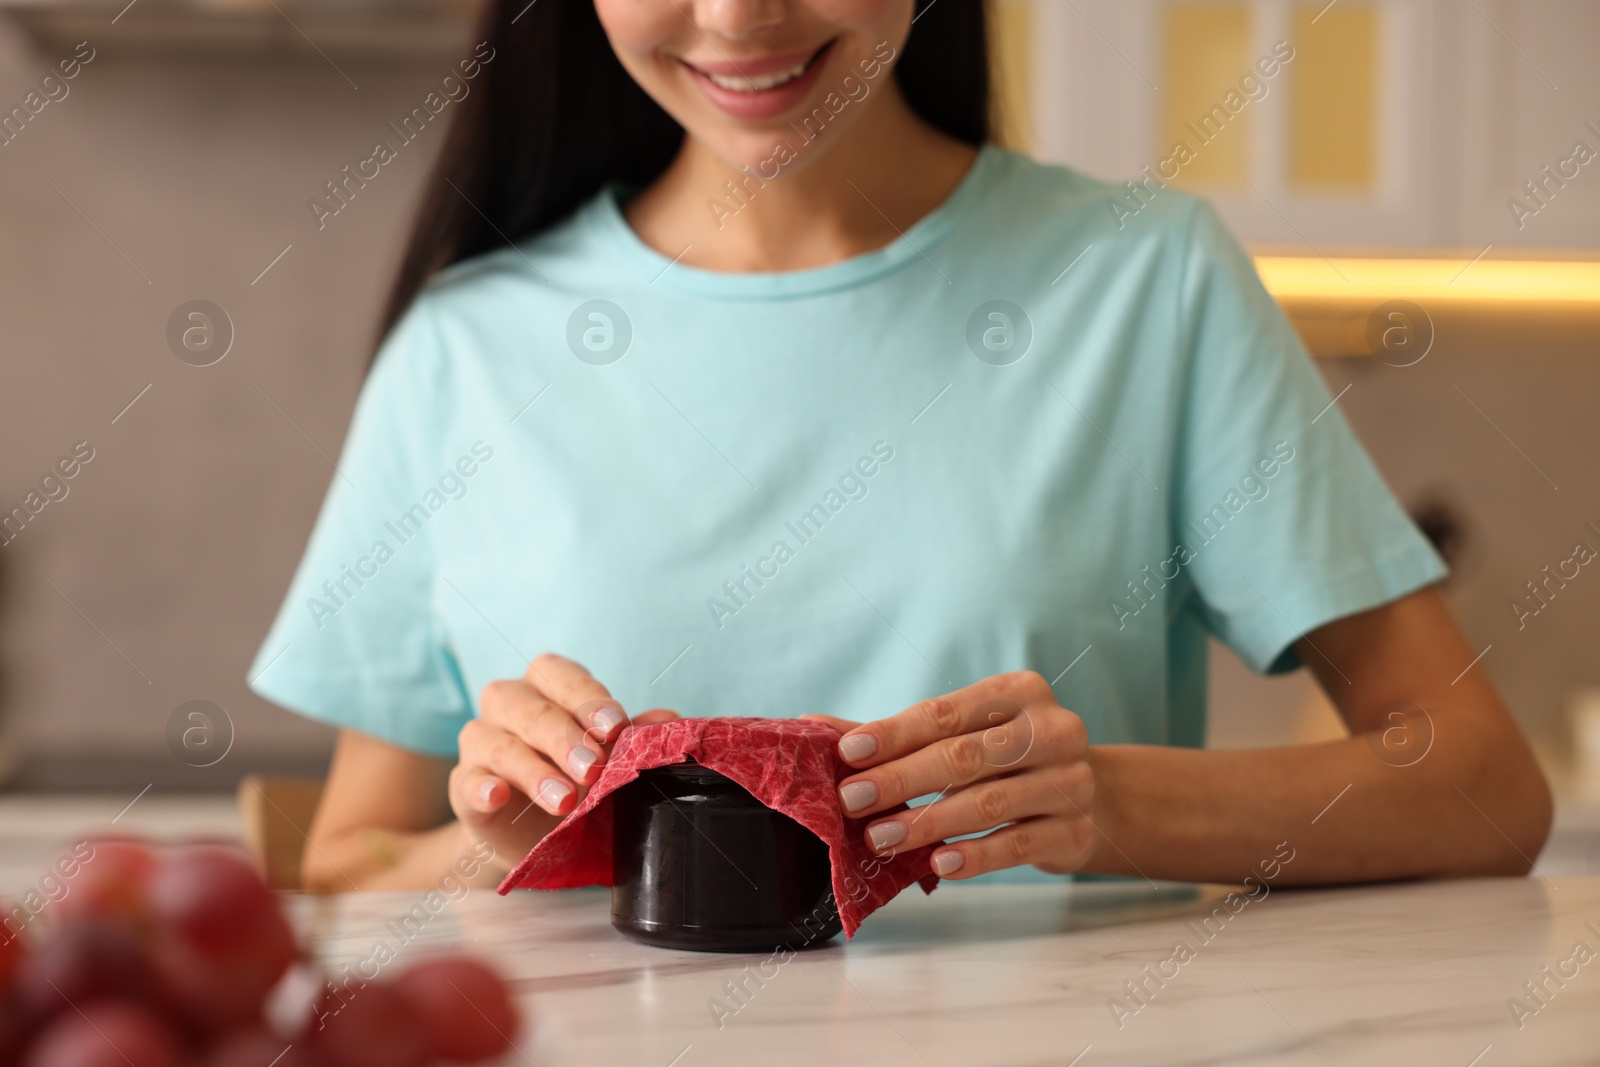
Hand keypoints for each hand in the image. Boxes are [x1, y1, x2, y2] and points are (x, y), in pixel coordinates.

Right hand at [450, 653, 678, 866]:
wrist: (538, 833)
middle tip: (594, 768)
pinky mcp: (463, 783)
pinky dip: (482, 787)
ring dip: (534, 771)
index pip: (563, 676)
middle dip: (565, 738)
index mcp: (548, 684)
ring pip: (499, 743)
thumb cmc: (578, 778)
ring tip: (564, 801)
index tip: (615, 728)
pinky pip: (467, 780)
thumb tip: (670, 722)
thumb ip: (636, 738)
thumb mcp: (612, 758)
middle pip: (532, 709)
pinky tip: (498, 796)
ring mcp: (480, 741)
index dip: (588, 700)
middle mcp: (509, 703)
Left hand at [803, 671, 1096, 879]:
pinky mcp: (1074, 831)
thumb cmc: (1006, 758)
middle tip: (852, 801)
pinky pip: (1017, 845)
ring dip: (928, 822)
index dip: (894, 733)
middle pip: (965, 756)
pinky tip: (938, 864)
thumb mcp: (962, 734)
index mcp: (1019, 692)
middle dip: (901, 780)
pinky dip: (974, 856)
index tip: (848, 753)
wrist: (1088, 796)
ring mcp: (1070, 781)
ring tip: (880, 838)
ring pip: (989, 802)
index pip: (946, 713)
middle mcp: (1053, 730)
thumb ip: (894, 735)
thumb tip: (812, 728)